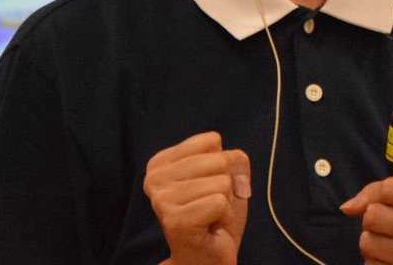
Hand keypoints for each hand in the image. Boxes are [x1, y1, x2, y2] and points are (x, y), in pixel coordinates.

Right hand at [143, 132, 250, 264]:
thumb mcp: (228, 176)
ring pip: (221, 182)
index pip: (211, 140)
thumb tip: (237, 170)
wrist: (207, 258)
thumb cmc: (214, 216)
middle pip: (218, 160)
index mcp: (161, 162)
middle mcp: (154, 178)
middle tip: (211, 206)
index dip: (223, 164)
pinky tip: (211, 227)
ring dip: (225, 203)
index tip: (210, 186)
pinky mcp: (175, 220)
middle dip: (226, 185)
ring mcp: (162, 200)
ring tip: (210, 217)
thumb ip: (234, 159)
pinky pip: (220, 203)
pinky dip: (224, 217)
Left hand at [341, 177, 392, 264]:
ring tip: (390, 248)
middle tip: (390, 231)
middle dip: (373, 223)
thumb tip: (348, 207)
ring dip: (371, 246)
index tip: (383, 205)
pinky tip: (392, 263)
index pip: (390, 188)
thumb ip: (383, 194)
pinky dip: (374, 263)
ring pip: (367, 242)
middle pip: (373, 215)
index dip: (376, 195)